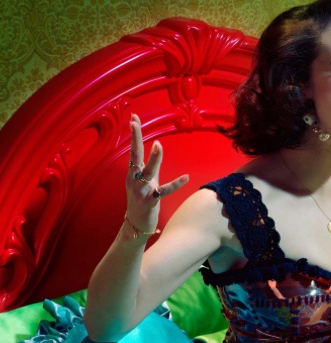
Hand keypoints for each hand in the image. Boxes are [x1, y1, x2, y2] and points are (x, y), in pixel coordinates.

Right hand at [126, 114, 188, 235]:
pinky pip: (164, 191)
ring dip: (154, 159)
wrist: (136, 225)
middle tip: (135, 123)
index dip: (134, 134)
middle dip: (135, 139)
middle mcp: (134, 180)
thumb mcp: (144, 180)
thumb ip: (150, 164)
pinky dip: (175, 184)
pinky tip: (186, 177)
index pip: (133, 150)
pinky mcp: (151, 201)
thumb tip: (156, 146)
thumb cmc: (142, 200)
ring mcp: (141, 191)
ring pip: (148, 172)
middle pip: (135, 156)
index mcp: (132, 173)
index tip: (133, 117)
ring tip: (158, 145)